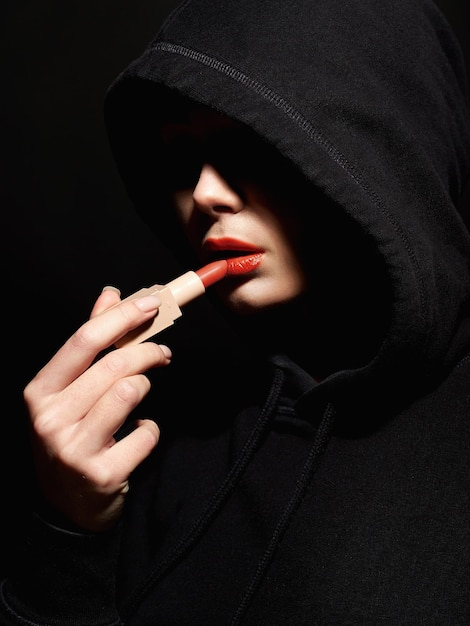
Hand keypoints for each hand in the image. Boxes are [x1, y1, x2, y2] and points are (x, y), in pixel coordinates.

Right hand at [24, 287, 171, 531]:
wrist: (67, 506)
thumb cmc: (72, 436)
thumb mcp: (68, 390)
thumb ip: (91, 342)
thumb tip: (110, 295)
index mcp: (41, 391)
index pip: (84, 340)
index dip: (122, 317)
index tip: (152, 304)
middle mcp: (51, 418)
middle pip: (114, 365)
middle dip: (148, 351)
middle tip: (162, 353)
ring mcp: (74, 448)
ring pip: (131, 392)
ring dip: (146, 387)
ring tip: (141, 394)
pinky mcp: (102, 473)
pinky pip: (146, 432)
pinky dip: (149, 430)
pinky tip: (136, 436)